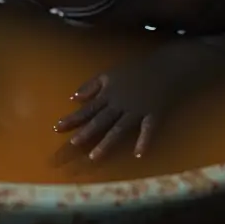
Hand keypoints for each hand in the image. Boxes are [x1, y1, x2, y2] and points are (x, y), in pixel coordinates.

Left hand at [53, 25, 224, 161]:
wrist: (167, 66)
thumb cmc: (138, 70)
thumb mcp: (111, 73)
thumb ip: (92, 85)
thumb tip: (74, 97)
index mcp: (109, 92)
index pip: (88, 108)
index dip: (73, 118)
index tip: (57, 128)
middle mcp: (120, 102)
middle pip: (100, 120)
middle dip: (85, 132)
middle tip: (71, 144)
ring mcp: (137, 109)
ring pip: (119, 128)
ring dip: (107, 143)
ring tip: (94, 157)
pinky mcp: (154, 113)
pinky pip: (148, 129)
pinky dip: (144, 141)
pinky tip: (139, 154)